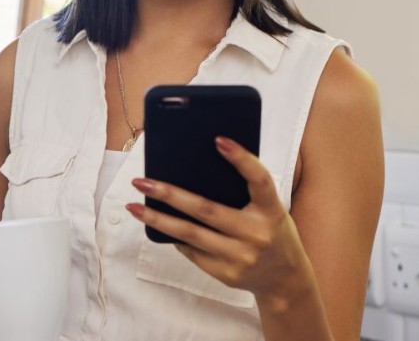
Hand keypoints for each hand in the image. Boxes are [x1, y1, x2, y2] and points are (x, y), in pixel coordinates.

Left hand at [126, 136, 315, 303]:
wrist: (285, 279)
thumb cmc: (271, 231)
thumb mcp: (269, 209)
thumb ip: (244, 192)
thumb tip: (196, 169)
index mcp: (272, 211)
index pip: (259, 180)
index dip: (241, 159)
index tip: (218, 139)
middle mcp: (257, 234)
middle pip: (206, 210)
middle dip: (169, 194)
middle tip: (141, 181)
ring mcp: (240, 257)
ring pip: (190, 234)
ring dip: (157, 218)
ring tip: (134, 206)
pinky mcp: (225, 274)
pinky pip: (192, 251)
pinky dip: (173, 236)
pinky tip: (157, 224)